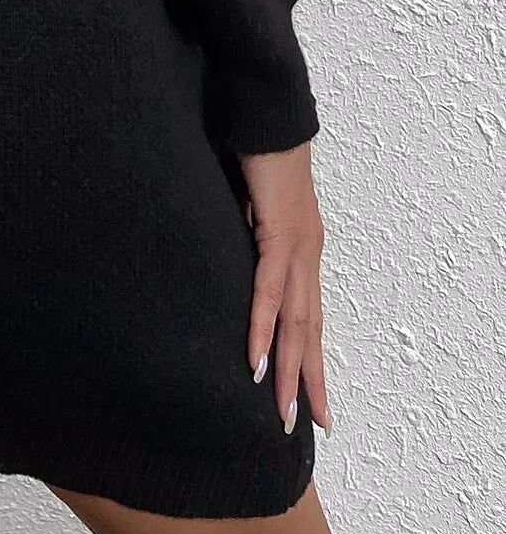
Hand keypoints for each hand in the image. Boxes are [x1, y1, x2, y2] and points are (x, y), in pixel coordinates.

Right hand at [239, 139, 332, 438]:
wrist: (266, 110)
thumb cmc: (254, 148)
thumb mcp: (245, 201)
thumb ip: (241, 231)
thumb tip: (224, 252)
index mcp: (300, 247)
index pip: (307, 313)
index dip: (308, 356)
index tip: (310, 396)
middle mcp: (306, 252)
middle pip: (309, 327)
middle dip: (308, 378)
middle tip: (305, 424)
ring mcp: (297, 243)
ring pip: (295, 318)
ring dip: (288, 366)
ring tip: (282, 408)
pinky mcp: (280, 231)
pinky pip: (269, 287)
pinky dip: (264, 324)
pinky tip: (258, 356)